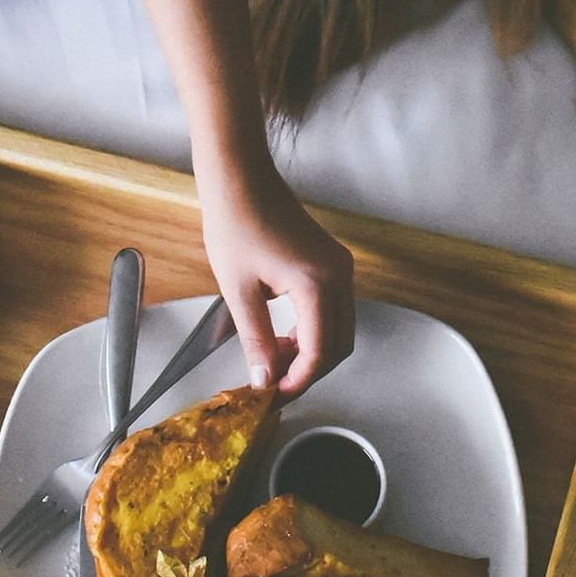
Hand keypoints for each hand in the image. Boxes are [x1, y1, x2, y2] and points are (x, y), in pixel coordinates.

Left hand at [199, 161, 355, 401]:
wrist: (240, 180)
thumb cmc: (235, 224)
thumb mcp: (239, 291)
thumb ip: (256, 341)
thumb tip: (264, 381)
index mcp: (317, 284)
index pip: (320, 352)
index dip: (298, 381)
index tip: (273, 396)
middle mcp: (339, 275)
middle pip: (339, 345)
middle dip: (309, 371)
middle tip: (274, 385)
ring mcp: (340, 267)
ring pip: (340, 329)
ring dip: (312, 351)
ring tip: (272, 359)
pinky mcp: (333, 262)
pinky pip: (334, 309)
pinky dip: (314, 330)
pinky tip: (283, 334)